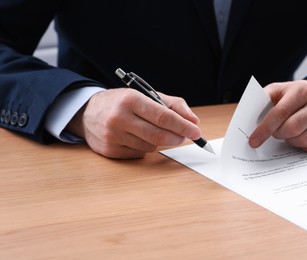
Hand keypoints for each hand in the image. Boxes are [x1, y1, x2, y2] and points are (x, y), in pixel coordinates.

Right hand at [66, 88, 201, 158]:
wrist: (87, 112)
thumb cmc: (122, 102)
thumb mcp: (146, 95)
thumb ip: (173, 105)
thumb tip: (193, 120)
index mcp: (130, 100)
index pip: (163, 117)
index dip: (183, 126)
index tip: (196, 132)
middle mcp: (119, 118)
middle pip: (159, 136)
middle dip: (177, 138)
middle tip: (185, 136)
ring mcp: (113, 136)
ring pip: (151, 147)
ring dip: (160, 142)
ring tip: (155, 131)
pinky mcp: (109, 151)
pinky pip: (139, 154)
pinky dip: (146, 148)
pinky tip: (139, 138)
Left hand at [249, 80, 306, 152]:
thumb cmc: (300, 94)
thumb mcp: (282, 89)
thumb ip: (265, 98)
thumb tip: (247, 114)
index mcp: (302, 90)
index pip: (280, 112)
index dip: (264, 129)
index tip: (253, 141)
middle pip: (292, 128)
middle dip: (278, 134)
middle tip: (275, 133)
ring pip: (303, 140)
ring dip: (290, 141)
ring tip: (288, 133)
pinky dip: (302, 146)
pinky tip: (300, 137)